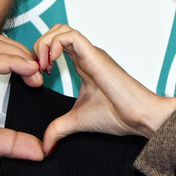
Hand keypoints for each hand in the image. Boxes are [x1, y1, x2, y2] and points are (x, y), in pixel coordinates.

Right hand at [0, 36, 45, 175]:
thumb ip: (13, 143)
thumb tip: (39, 151)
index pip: (3, 55)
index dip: (24, 61)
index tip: (39, 80)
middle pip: (3, 44)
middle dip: (27, 55)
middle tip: (42, 75)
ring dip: (24, 56)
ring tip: (37, 75)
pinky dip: (14, 61)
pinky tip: (28, 70)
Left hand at [31, 24, 175, 152]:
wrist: (138, 116)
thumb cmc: (117, 115)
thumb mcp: (77, 122)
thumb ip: (59, 129)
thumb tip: (46, 146)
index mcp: (83, 66)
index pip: (56, 46)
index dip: (41, 56)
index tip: (37, 77)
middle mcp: (86, 56)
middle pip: (56, 32)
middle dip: (39, 46)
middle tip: (37, 69)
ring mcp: (90, 53)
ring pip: (61, 29)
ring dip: (45, 44)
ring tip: (43, 66)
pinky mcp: (94, 54)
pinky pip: (70, 36)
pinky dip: (54, 45)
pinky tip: (51, 64)